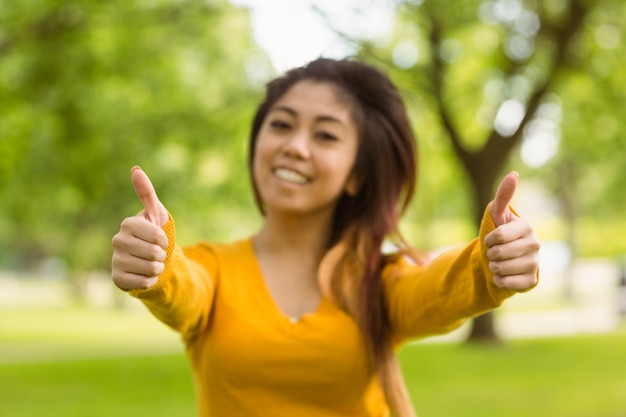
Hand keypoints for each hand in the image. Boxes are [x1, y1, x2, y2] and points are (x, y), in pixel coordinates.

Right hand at [111, 167, 168, 289]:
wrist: (148, 259)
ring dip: (158, 268)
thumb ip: (147, 193)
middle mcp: (117, 241)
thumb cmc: (153, 234)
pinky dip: (151, 280)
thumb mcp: (155, 213)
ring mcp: (115, 260)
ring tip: (152, 263)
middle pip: (154, 253)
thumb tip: (135, 169)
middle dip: (162, 255)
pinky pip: (144, 283)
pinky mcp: (117, 278)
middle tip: (156, 253)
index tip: (160, 238)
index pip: (157, 235)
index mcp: (127, 224)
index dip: (164, 240)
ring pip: (150, 269)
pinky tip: (145, 274)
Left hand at [484, 171, 539, 290]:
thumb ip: (503, 195)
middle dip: (489, 254)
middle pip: (499, 253)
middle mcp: (535, 245)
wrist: (502, 258)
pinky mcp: (532, 281)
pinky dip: (499, 280)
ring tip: (498, 262)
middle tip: (494, 252)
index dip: (488, 239)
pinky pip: (508, 284)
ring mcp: (535, 263)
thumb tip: (513, 174)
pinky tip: (503, 274)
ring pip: (502, 269)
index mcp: (526, 227)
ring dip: (493, 267)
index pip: (498, 236)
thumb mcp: (497, 213)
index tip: (490, 239)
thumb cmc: (498, 232)